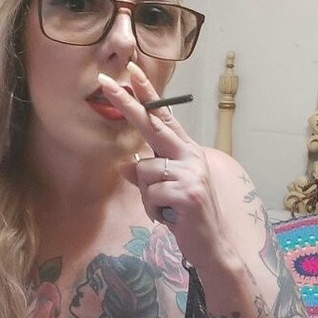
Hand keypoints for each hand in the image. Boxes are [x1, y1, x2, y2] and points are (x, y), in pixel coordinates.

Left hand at [98, 61, 228, 270]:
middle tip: (105, 83)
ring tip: (166, 210)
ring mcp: (190, 172)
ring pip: (144, 170)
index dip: (148, 95)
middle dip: (127, 104)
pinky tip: (170, 218)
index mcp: (186, 151)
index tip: (131, 72)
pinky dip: (154, 211)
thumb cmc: (187, 217)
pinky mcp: (187, 191)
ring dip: (148, 197)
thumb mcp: (164, 193)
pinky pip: (150, 194)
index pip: (164, 117)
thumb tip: (124, 164)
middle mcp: (190, 155)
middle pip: (152, 125)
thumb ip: (146, 176)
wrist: (213, 246)